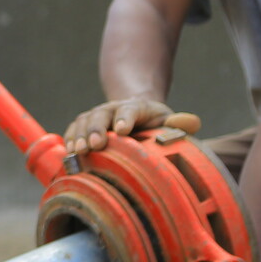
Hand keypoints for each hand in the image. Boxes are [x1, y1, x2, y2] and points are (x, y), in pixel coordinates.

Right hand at [61, 99, 200, 154]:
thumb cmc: (155, 125)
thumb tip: (192, 122)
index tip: (122, 130)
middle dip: (96, 128)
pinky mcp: (84, 126)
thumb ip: (179, 123)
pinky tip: (68, 154)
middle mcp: (113, 108)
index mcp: (137, 107)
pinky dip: (69, 140)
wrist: (134, 114)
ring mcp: (97, 116)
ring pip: (84, 120)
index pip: (130, 109)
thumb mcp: (168, 122)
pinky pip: (73, 129)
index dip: (125, 118)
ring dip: (79, 135)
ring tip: (78, 151)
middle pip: (102, 114)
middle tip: (94, 144)